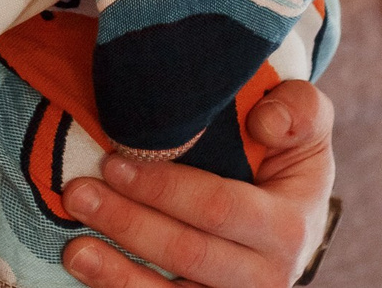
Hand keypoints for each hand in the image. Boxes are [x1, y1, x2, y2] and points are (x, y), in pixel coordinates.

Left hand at [61, 81, 336, 287]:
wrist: (294, 215)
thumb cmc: (286, 157)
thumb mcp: (307, 124)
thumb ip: (298, 110)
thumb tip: (263, 125)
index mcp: (289, 226)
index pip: (218, 208)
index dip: (163, 189)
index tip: (114, 162)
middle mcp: (268, 276)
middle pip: (188, 254)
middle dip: (128, 223)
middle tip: (78, 194)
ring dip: (117, 275)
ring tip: (74, 249)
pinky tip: (90, 273)